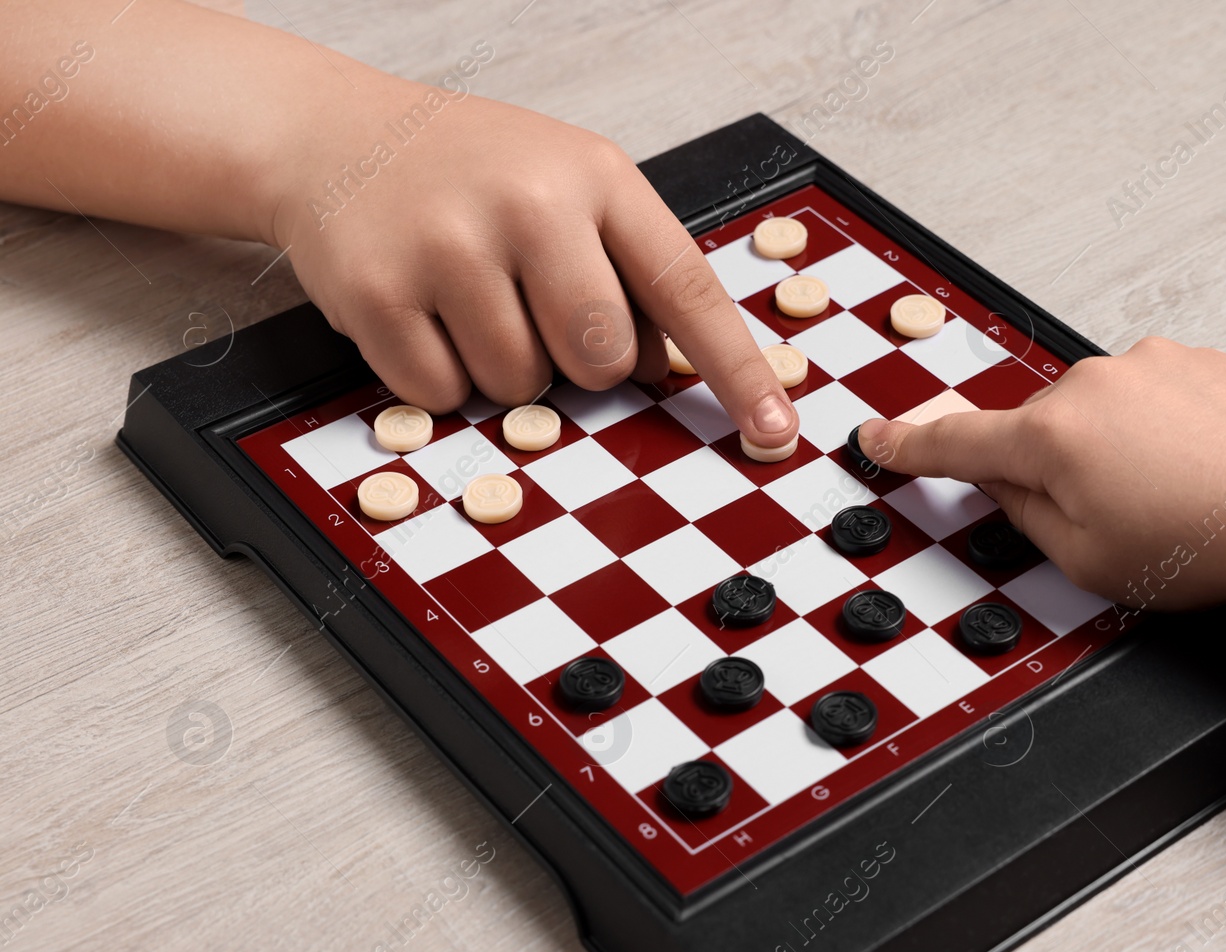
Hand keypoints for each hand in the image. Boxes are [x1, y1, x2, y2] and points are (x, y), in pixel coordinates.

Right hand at [269, 82, 796, 444]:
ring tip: (470, 297)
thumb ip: (628, 271)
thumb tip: (672, 377)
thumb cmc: (470, 173)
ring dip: (503, 369)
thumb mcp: (569, 187)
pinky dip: (439, 376)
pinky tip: (424, 312)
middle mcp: (529, 204)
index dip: (738, 370)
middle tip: (537, 308)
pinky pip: (443, 395)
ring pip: (521, 388)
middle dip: (580, 362)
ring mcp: (450, 247)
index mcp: (595, 177)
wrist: (335, 135)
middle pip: (602, 359)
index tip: (776, 429)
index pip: (686, 289)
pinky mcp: (380, 293)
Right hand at [856, 337, 1225, 607]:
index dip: (909, 445)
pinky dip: (1155, 431)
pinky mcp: (1192, 360)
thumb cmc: (1203, 542)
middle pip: (1035, 432)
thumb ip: (1020, 512)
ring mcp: (1145, 364)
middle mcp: (1090, 385)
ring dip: (1110, 449)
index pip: (956, 442)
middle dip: (1054, 471)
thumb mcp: (1084, 560)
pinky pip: (1146, 396)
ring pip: (1093, 412)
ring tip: (1167, 498)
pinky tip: (1192, 470)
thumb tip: (997, 480)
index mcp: (1050, 438)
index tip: (878, 437)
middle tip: (1108, 520)